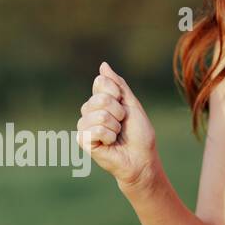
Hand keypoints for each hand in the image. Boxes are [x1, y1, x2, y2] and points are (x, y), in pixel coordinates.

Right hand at [77, 61, 158, 192]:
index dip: (116, 92)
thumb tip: (103, 65)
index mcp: (100, 100)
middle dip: (118, 112)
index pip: (100, 82)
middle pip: (100, 98)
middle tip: (122, 124)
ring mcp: (84, 125)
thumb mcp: (132, 104)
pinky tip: (109, 144)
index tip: (124, 106)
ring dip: (115, 126)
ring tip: (116, 135)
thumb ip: (118, 85)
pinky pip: (96, 129)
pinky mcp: (83, 140)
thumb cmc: (139, 134)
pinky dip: (109, 136)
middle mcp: (90, 111)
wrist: (141, 159)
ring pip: (99, 115)